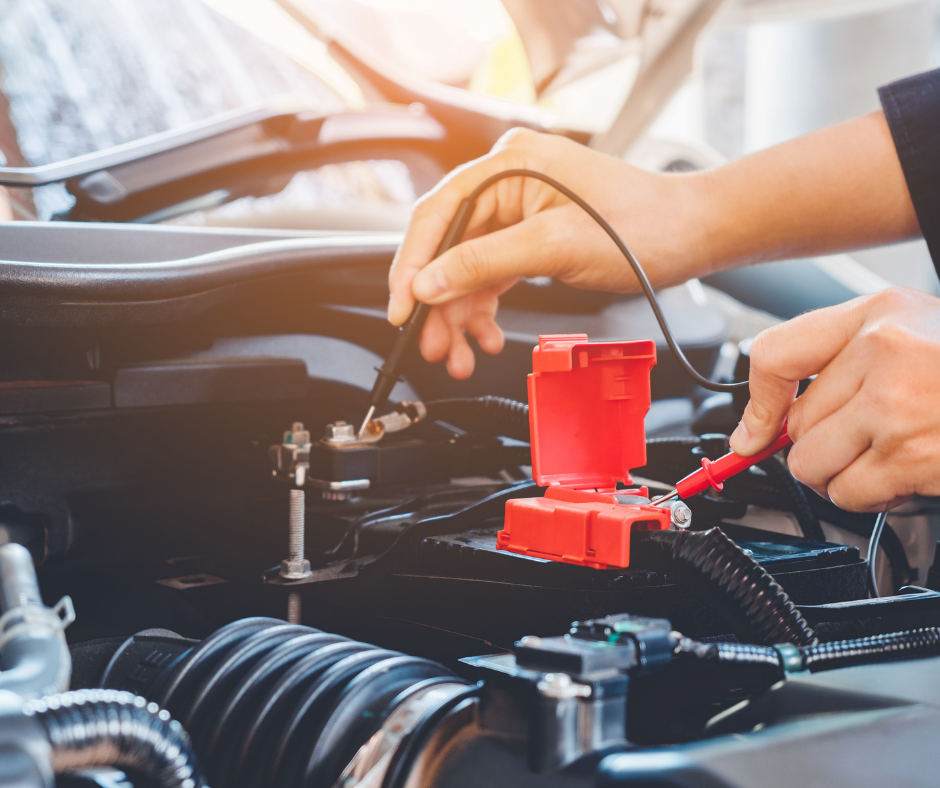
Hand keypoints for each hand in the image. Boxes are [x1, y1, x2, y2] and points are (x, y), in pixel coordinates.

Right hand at [388, 128, 710, 378]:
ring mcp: (518, 207)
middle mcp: (507, 180)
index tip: (401, 310)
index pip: (437, 215)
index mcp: (509, 164)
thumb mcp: (554, 247)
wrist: (690, 235)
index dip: (412, 266)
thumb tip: (428, 283)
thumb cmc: (641, 227)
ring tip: (459, 354)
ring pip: (467, 267)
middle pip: (448, 247)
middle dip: (439, 303)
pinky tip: (487, 336)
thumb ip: (484, 263)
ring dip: (460, 314)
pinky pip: (491, 273)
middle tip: (433, 346)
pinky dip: (485, 308)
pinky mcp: (530, 233)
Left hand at [729, 287, 939, 511]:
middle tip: (864, 436)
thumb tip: (758, 428)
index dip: (759, 402)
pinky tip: (905, 470)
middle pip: (796, 428)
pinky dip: (872, 495)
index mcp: (878, 317)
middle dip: (822, 444)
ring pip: (814, 467)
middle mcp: (885, 356)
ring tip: (885, 453)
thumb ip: (831, 362)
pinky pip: (853, 494)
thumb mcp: (904, 332)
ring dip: (842, 474)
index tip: (752, 433)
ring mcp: (900, 410)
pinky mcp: (916, 459)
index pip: (776, 355)